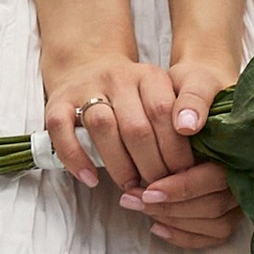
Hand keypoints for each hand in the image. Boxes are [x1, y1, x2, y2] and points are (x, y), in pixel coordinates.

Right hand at [41, 42, 240, 250]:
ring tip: (131, 188)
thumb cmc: (136, 96)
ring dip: (119, 164)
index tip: (183, 175)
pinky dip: (76, 157)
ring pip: (103, 126)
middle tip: (159, 189)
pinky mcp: (58, 101)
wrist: (88, 64)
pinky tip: (91, 179)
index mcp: (150, 76)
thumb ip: (178, 121)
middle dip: (151, 165)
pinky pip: (63, 129)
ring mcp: (87, 88)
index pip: (165, 112)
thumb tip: (195, 167)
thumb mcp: (162, 96)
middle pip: (136, 126)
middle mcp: (118, 78)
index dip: (175, 148)